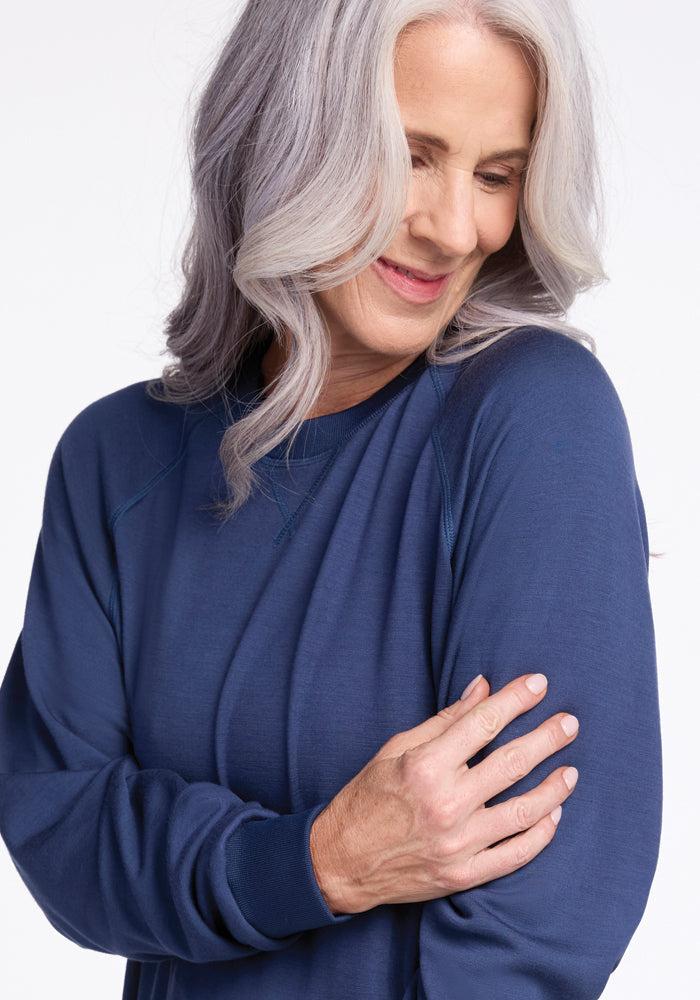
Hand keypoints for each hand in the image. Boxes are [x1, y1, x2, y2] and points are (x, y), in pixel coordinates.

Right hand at [309, 673, 577, 913]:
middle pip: (512, 763)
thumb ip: (445, 720)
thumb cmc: (367, 797)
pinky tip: (553, 815)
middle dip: (546, 738)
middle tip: (569, 723)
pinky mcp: (464, 874)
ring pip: (524, 811)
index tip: (539, 684)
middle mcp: (445, 803)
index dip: (515, 699)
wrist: (341, 861)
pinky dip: (540, 834)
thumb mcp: (397, 748)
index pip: (483, 723)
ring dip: (553, 788)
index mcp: (425, 766)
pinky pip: (515, 855)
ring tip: (571, 771)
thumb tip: (482, 687)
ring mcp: (457, 843)